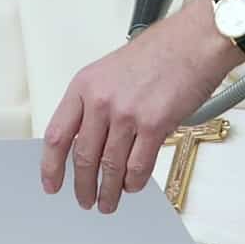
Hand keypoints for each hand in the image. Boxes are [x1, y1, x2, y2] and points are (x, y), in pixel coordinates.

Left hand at [40, 0, 243, 212]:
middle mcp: (101, 100)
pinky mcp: (154, 125)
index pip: (56, 135)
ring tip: (108, 202)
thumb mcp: (111, 70)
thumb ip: (96, 102)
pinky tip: (132, 186)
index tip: (52, 183)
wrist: (194, 41)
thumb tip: (90, 138)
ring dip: (108, 191)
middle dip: (83, 186)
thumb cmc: (160, 50)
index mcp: (85, 85)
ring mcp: (126, 114)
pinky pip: (138, 166)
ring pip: (110, 167)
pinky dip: (133, 182)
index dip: (50, 166)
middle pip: (82, 157)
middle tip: (85, 199)